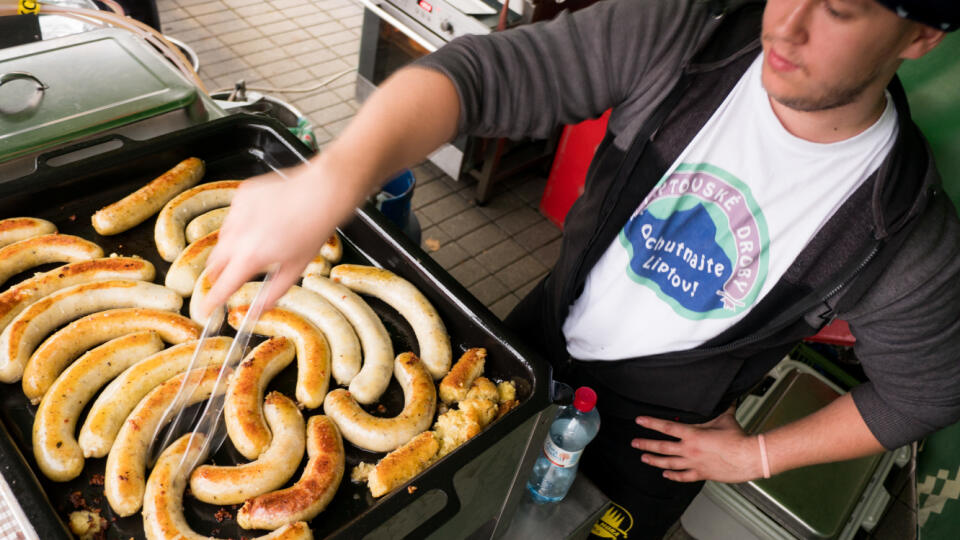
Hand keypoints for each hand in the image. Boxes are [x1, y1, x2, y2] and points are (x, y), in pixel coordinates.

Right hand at [199, 162, 360, 318]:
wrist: (321, 192)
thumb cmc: (314, 228)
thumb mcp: (296, 268)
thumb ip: (273, 293)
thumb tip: (258, 311)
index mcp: (251, 256)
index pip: (222, 286)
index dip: (211, 301)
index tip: (204, 309)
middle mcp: (237, 234)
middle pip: (214, 263)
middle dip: (219, 274)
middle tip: (232, 277)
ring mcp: (237, 212)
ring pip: (223, 238)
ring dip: (232, 247)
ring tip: (261, 242)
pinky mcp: (241, 196)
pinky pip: (233, 216)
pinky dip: (242, 224)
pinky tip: (265, 221)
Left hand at [631, 405, 762, 482]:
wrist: (749, 457)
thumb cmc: (738, 439)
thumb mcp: (725, 418)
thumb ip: (721, 407)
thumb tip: (724, 396)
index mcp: (693, 434)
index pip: (666, 427)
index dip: (650, 423)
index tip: (639, 421)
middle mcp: (690, 450)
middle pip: (662, 447)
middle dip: (646, 444)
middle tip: (634, 443)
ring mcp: (694, 463)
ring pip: (668, 463)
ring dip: (654, 460)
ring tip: (644, 458)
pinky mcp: (702, 474)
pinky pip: (683, 477)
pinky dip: (673, 476)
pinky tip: (665, 474)